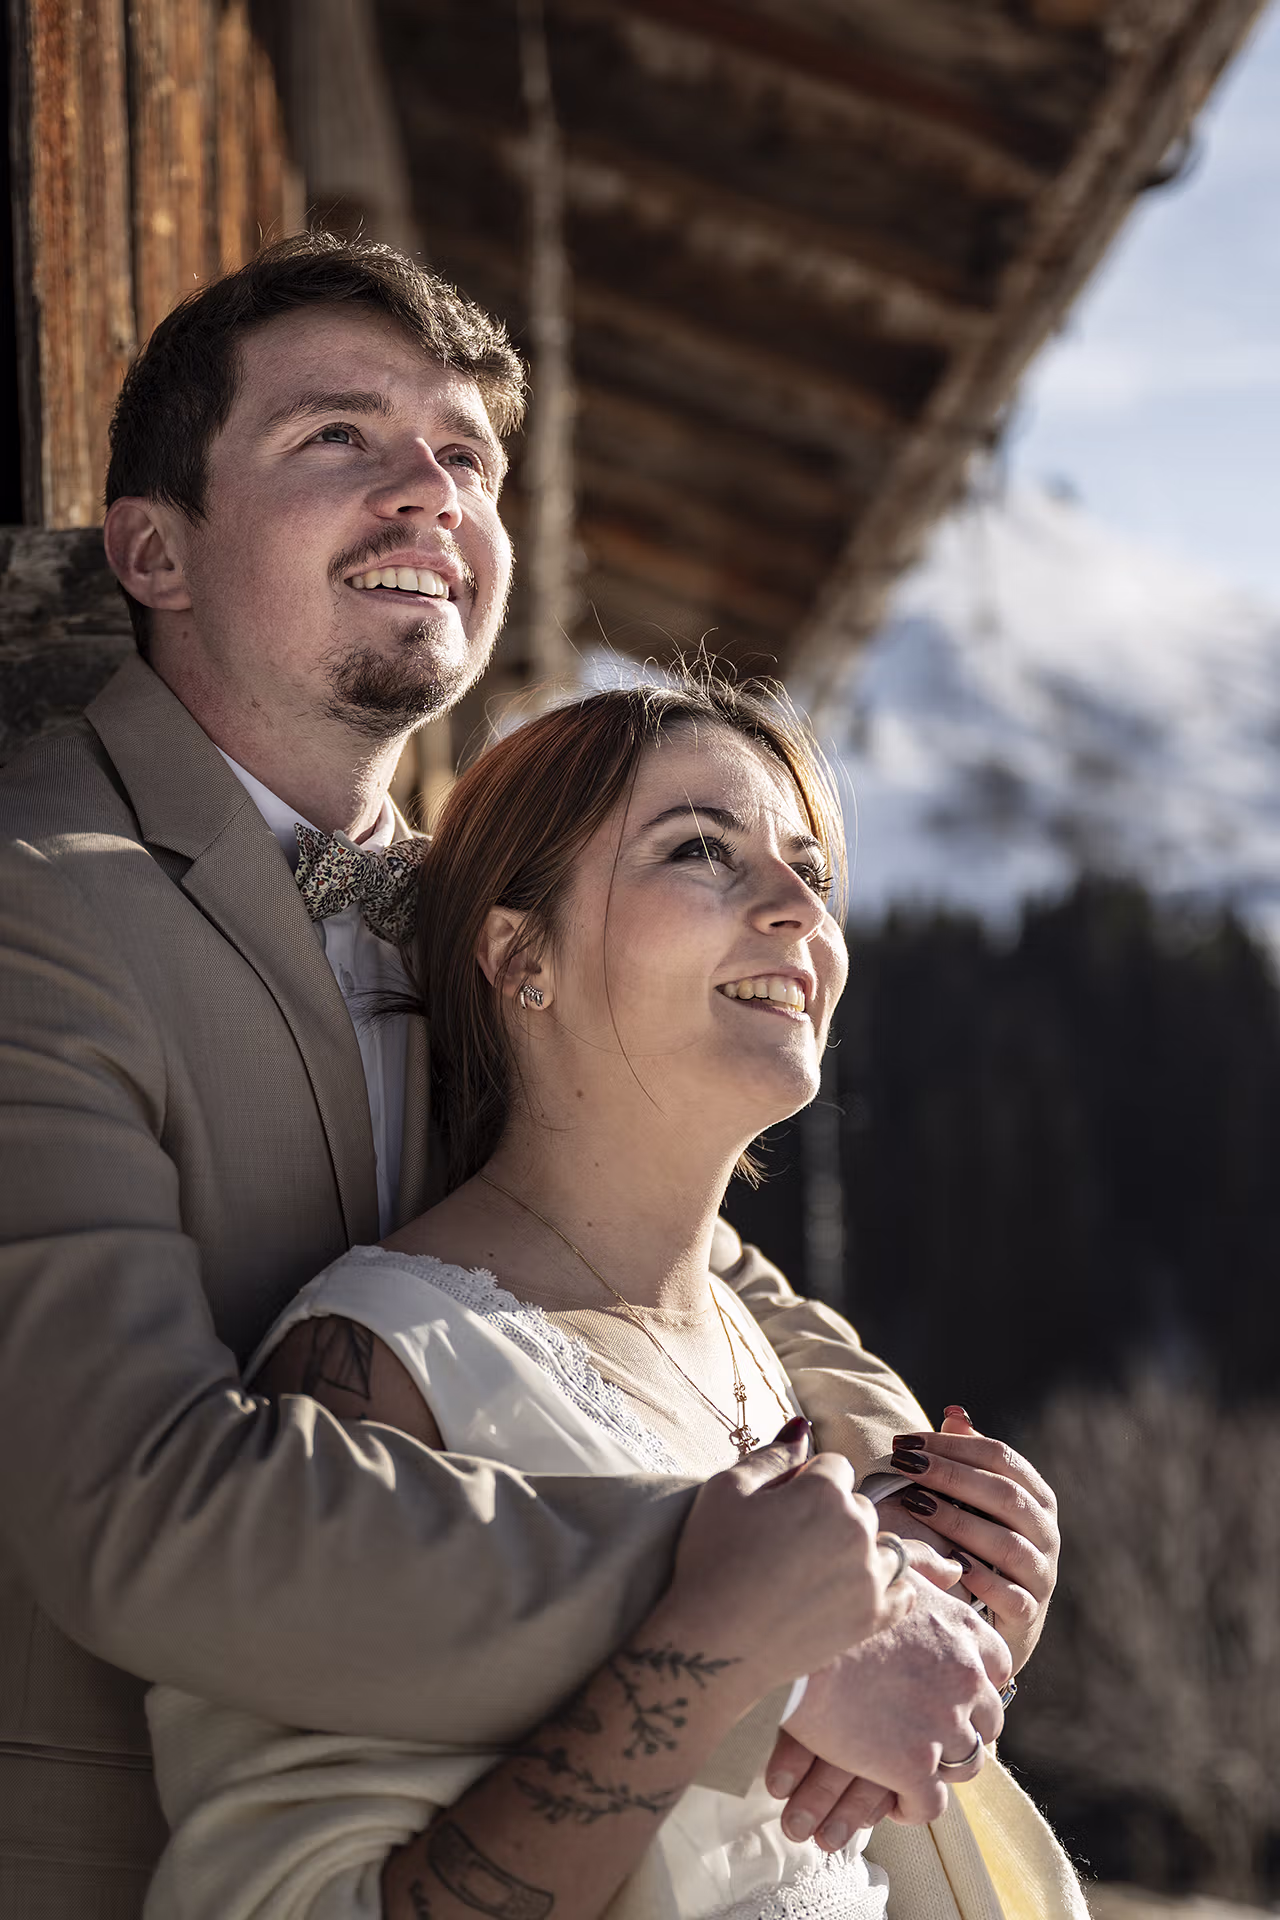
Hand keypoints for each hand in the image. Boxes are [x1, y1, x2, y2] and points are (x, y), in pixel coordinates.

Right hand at [661, 1421, 913, 1696]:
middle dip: (833, 1513)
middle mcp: (858, 1529)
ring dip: (859, 1549)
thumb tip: (803, 1425)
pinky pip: (903, 1590)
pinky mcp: (873, 1618)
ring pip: (884, 1544)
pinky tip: (857, 1587)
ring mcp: (871, 1577)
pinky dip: (886, 1585)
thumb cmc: (711, 1559)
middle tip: (792, 1540)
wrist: (711, 1643)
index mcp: (825, 1492)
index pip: (834, 1466)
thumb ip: (772, 1454)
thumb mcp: (727, 1489)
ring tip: (818, 1568)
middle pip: (860, 1505)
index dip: (806, 1480)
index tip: (781, 1504)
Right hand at [764, 1538, 966, 1846]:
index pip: (996, 1665)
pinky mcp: (913, 1767)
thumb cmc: (829, 1593)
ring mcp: (942, 1724)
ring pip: (967, 1763)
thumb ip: (927, 1564)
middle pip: (988, 1719)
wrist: (783, 1634)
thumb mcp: (887, 1565)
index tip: (949, 1690)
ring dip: (941, 1768)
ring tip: (911, 1769)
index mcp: (962, 1627)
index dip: (975, 1681)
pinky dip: (913, 1806)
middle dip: (963, 1728)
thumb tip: (956, 1567)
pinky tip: (891, 1798)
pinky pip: (931, 1804)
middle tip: (930, 1734)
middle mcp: (964, 1675)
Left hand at [890, 1405, 1059, 1673]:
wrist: (997, 1621)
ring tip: (915, 1505)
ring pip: (1007, 1543)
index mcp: (1035, 1496)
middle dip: (950, 1475)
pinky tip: (950, 1564)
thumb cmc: (979, 1547)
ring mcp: (1041, 1573)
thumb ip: (968, 1458)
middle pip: (1003, 1494)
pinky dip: (981, 1578)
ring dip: (957, 1521)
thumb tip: (954, 1412)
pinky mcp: (1029, 1613)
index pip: (1000, 1456)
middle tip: (905, 1466)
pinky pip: (1010, 1594)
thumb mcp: (975, 1503)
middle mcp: (1045, 1531)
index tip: (904, 1442)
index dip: (952, 1445)